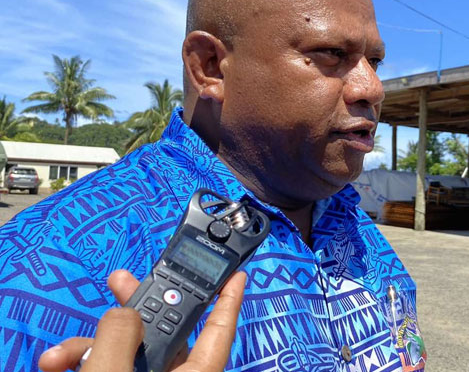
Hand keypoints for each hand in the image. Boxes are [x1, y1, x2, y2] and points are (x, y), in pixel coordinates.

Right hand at [38, 270, 246, 371]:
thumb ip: (122, 335)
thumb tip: (125, 314)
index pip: (219, 332)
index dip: (229, 302)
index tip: (237, 277)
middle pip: (166, 335)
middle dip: (138, 308)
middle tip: (121, 281)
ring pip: (128, 356)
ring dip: (91, 347)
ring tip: (59, 357)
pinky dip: (87, 366)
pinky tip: (59, 367)